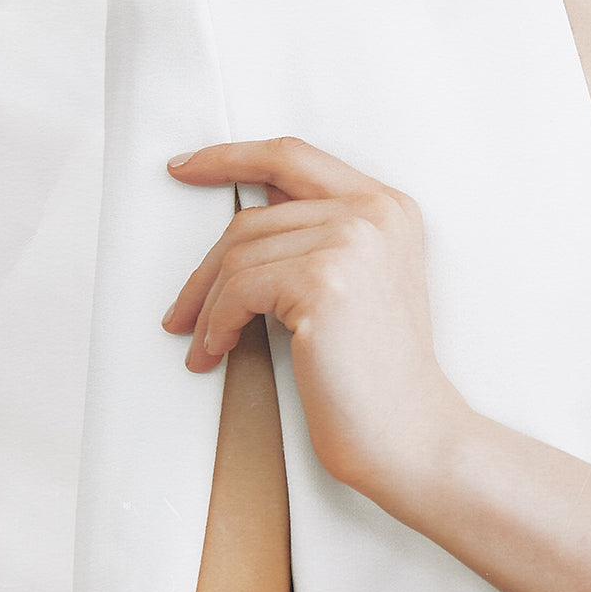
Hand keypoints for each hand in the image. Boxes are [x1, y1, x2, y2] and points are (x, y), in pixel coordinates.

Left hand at [162, 137, 469, 497]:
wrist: (410, 435)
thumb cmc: (378, 376)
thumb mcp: (361, 284)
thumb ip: (317, 236)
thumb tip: (245, 211)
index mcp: (387, 206)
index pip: (292, 156)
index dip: (229, 158)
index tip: (183, 169)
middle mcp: (374, 211)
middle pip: (254, 216)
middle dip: (205, 270)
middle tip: (180, 313)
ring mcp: (352, 241)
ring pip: (239, 255)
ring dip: (207, 307)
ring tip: (203, 344)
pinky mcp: (325, 281)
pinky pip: (239, 290)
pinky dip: (216, 325)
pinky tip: (215, 354)